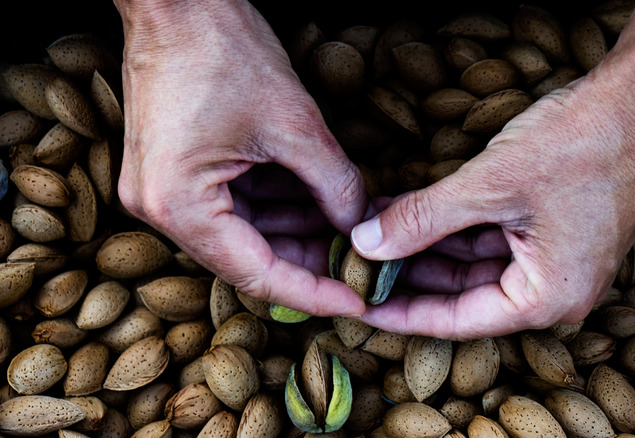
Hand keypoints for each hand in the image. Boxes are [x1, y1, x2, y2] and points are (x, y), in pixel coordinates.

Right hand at [115, 0, 366, 315]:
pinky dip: (278, 206)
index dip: (314, 293)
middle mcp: (162, 209)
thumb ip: (334, 186)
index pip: (258, 274)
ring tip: (350, 234)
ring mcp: (166, 190)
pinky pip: (235, 205)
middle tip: (362, 266)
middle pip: (249, 258)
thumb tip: (361, 226)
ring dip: (297, 232)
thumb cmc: (223, 50)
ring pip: (246, 232)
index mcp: (180, 207)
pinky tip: (320, 206)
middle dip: (310, 261)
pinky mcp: (177, 170)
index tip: (358, 302)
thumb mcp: (295, 125)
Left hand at [349, 0, 634, 339]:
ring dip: (423, 243)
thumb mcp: (489, 187)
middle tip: (354, 262)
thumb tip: (366, 243)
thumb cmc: (582, 147)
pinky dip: (448, 223)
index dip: (401, 312)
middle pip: (461, 293)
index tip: (357, 305)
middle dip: (407, 272)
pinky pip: (486, 237)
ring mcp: (552, 259)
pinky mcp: (549, 230)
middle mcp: (552, 289)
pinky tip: (406, 208)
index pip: (456, 319)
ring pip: (469, 262)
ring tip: (371, 227)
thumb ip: (423, 219)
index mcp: (547, 299)